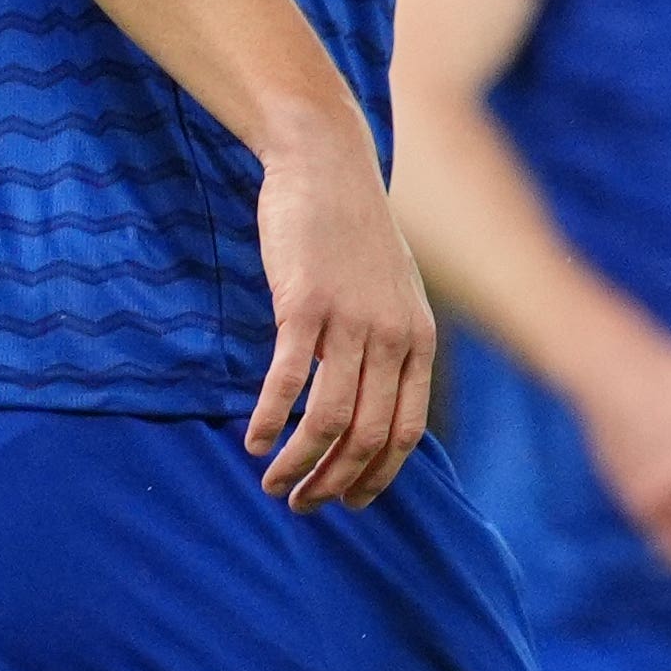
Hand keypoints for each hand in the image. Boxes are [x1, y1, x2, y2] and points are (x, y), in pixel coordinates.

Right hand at [247, 119, 439, 510]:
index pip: (405, 432)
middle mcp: (392, 338)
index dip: (378, 476)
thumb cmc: (354, 235)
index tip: (350, 502)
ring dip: (297, 463)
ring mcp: (350, 322)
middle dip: (333, 483)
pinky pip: (286, 381)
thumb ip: (392, 345)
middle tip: (301, 503)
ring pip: (326, 419)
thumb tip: (374, 402)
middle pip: (365, 436)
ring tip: (273, 482)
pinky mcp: (304, 305)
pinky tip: (252, 439)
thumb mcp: (394, 292)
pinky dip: (268, 419)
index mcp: (419, 341)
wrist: (328, 166)